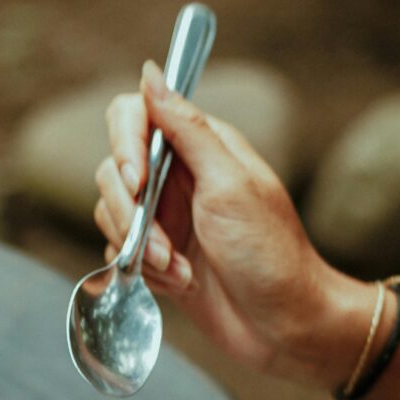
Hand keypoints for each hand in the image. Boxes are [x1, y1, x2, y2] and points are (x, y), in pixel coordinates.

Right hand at [95, 61, 365, 377]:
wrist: (286, 328)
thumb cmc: (270, 254)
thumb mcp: (229, 184)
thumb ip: (186, 128)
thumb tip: (150, 71)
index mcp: (201, 145)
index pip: (134, 115)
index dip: (125, 144)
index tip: (137, 181)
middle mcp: (179, 176)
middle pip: (114, 169)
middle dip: (129, 212)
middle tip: (163, 246)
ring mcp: (167, 218)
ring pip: (112, 214)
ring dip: (139, 248)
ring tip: (180, 272)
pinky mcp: (158, 257)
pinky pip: (120, 253)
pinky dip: (142, 271)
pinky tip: (179, 284)